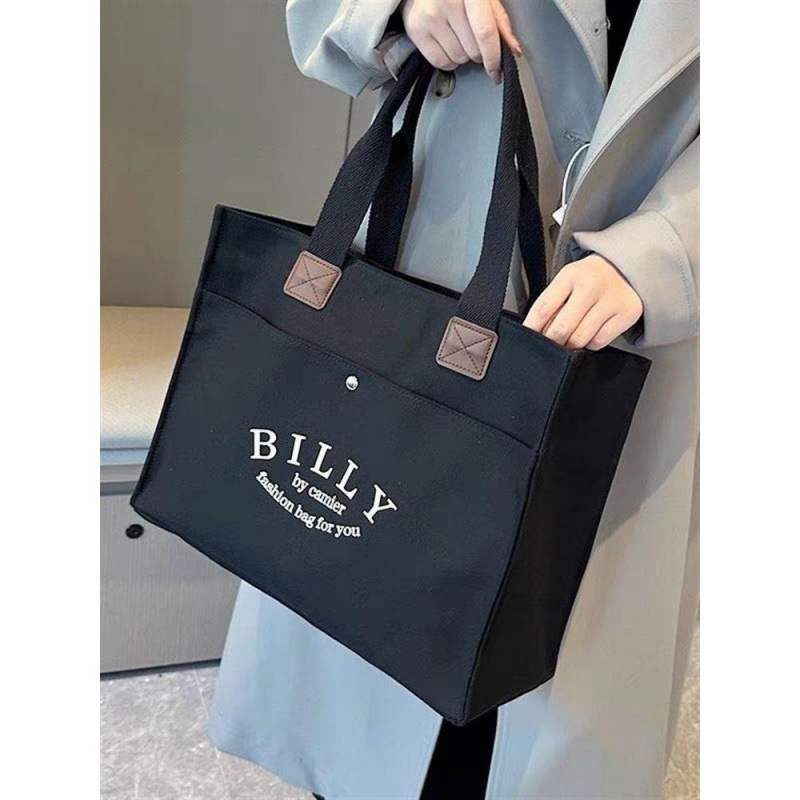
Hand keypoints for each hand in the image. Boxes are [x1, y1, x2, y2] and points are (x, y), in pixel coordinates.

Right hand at [400, 0, 521, 83]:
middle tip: (472, 37)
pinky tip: (448, 43)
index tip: (497, 72)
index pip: (485, 33)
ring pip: (458, 58)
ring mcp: (430, 15)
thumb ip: (499, 22)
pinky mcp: (416, 28)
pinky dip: (449, 60)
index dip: (493, 58)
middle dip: (478, 52)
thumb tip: (513, 50)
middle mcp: (448, 1)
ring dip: (463, 55)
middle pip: (473, 50)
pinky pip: (441, 62)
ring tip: (457, 35)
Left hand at [524, 254, 643, 350]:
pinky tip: (590, 333)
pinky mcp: (627, 313)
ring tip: (570, 338)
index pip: (544, 308)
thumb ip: (553, 303)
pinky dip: (590, 344)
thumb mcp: (569, 280)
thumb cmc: (590, 277)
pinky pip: (599, 342)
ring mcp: (611, 300)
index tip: (528, 338)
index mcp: (571, 275)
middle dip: (551, 341)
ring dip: (570, 345)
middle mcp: (591, 286)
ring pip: (580, 339)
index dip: (532, 328)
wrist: (627, 266)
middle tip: (550, 343)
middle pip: (562, 328)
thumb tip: (538, 333)